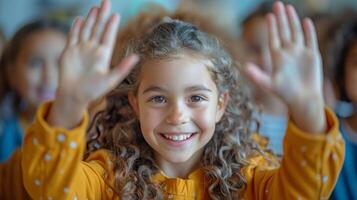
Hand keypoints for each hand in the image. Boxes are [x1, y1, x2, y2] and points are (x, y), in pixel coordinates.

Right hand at [48, 0, 138, 127]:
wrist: (74, 96)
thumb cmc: (93, 90)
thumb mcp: (111, 80)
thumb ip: (123, 68)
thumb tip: (137, 57)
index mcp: (103, 55)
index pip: (108, 36)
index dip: (111, 25)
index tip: (116, 14)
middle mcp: (92, 49)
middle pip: (98, 28)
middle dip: (102, 15)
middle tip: (106, 1)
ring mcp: (81, 49)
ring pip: (87, 30)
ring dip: (91, 19)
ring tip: (96, 7)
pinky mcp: (69, 52)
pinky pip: (73, 36)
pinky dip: (76, 28)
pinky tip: (80, 19)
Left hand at [244, 1, 325, 132]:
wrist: (302, 100)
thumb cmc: (284, 93)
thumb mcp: (268, 84)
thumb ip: (256, 75)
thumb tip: (244, 66)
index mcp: (277, 57)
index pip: (273, 38)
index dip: (272, 27)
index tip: (269, 16)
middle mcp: (288, 52)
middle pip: (284, 31)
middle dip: (281, 18)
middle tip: (277, 4)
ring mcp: (300, 53)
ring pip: (296, 33)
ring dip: (293, 21)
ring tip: (289, 8)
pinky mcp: (312, 56)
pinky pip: (310, 40)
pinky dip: (309, 31)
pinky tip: (306, 21)